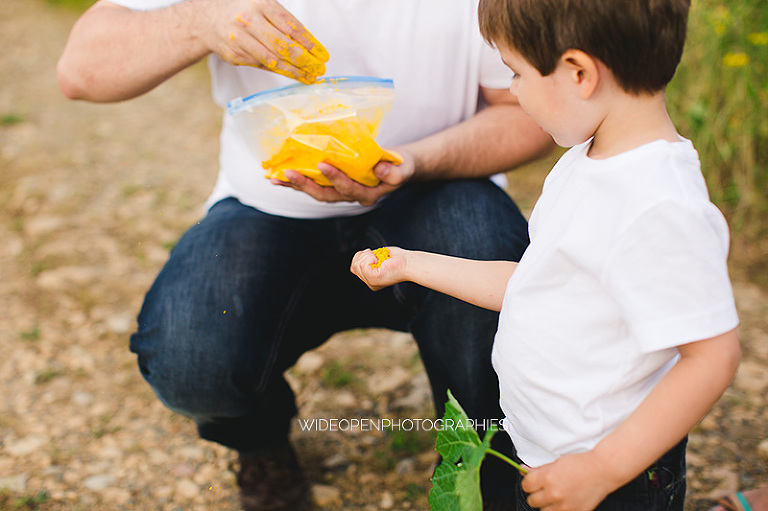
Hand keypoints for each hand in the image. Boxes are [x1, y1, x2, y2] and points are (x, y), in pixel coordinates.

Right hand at [197, 0, 328, 83]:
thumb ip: (283, 20)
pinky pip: (262, 65)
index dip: (309, 42)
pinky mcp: (235, 56)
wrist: (206, 20)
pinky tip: (294, 75)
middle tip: (320, 69)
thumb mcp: (261, 4)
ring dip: (295, 71)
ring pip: (273, 60)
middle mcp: (249, 21)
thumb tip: (309, 44)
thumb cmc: (243, 10)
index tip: (323, 54)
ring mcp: (240, 40)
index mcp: (260, 4)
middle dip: (304, 60)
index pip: (290, 26)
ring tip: (311, 77)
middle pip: (282, 45)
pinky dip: (280, 71)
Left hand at [271, 149, 415, 205]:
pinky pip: (314, 184)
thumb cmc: (401, 166)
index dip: (335, 177)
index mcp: (367, 194)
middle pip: (325, 195)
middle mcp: (351, 196)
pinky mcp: (334, 184)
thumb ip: (394, 172)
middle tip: (288, 173)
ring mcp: (341, 192)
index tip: (322, 164)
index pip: (348, 188)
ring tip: (274, 178)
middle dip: (305, 185)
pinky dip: (297, 181)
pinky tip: (280, 175)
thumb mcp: (403, 168)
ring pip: (315, 191)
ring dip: (295, 185)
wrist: (398, 167)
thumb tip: (379, 169)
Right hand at [350, 247, 408, 290]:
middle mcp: (370, 283)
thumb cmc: (398, 259)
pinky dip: (370, 258)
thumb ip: (367, 259)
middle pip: (354, 266)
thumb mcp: (379, 257)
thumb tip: (360, 255)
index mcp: (371, 280)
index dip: (361, 257)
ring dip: (368, 256)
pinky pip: (363, 265)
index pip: (354, 267)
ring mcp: (371, 282)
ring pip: (357, 265)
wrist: (409, 263)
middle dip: (364, 255)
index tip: (374, 255)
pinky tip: (379, 260)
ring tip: (379, 258)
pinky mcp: (374, 279)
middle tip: (378, 256)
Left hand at [522, 452, 619, 510]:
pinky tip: (563, 502)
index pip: (526, 486)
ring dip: (546, 504)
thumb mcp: (556, 463)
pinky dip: (557, 510)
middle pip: (532, 500)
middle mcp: (555, 493)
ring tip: (555, 496)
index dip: (529, 483)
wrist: (602, 471)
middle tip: (544, 489)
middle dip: (536, 494)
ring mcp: (564, 506)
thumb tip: (523, 471)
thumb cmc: (581, 464)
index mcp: (548, 478)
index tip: (533, 482)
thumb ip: (538, 470)